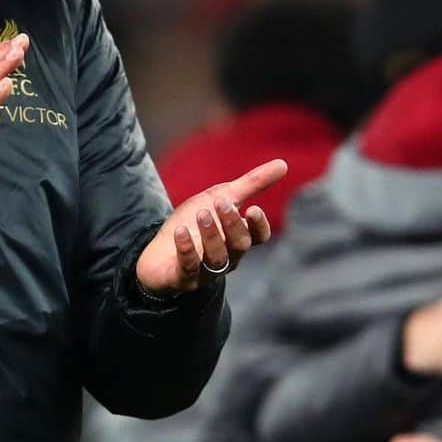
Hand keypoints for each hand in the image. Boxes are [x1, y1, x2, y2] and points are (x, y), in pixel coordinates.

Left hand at [135, 159, 286, 294]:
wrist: (157, 252)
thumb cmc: (193, 223)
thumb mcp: (220, 198)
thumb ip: (251, 184)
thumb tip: (283, 164)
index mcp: (237, 238)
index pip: (258, 236)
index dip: (259, 225)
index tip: (252, 209)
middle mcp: (227, 257)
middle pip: (239, 245)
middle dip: (232, 224)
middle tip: (222, 203)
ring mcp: (206, 270)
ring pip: (217, 257)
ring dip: (211, 235)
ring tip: (202, 214)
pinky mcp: (183, 277)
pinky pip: (189, 266)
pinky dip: (186, 249)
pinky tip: (181, 232)